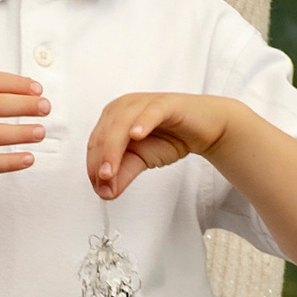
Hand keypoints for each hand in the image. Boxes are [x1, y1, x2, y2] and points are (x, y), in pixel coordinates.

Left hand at [88, 92, 228, 199]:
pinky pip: (151, 112)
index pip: (95, 144)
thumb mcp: (141, 160)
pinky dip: (142, 123)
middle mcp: (123, 107)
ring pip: (121, 123)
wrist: (203, 129)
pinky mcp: (165, 104)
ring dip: (113, 148)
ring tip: (111, 171)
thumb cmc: (169, 137)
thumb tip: (105, 193)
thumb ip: (123, 175)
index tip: (98, 189)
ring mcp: (143, 103)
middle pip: (104, 134)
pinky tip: (136, 135)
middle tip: (103, 183)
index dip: (93, 167)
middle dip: (101, 161)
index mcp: (112, 119)